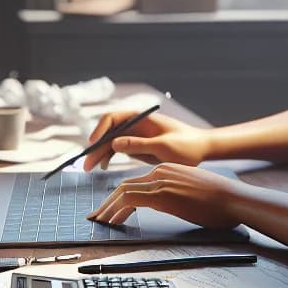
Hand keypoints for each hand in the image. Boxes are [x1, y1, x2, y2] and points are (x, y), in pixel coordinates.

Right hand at [82, 110, 211, 169]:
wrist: (201, 150)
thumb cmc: (187, 145)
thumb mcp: (163, 147)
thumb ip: (139, 144)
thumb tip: (115, 144)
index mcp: (141, 118)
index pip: (113, 118)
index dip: (99, 130)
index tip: (93, 143)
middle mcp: (135, 125)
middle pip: (108, 133)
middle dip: (96, 147)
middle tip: (86, 164)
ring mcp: (136, 135)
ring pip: (110, 142)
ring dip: (99, 153)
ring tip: (91, 169)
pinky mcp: (138, 146)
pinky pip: (118, 149)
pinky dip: (109, 157)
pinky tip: (103, 166)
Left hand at [87, 163, 242, 228]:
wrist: (233, 198)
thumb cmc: (220, 201)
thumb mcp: (193, 193)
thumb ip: (176, 194)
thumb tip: (166, 204)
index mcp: (168, 170)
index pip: (136, 182)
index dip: (119, 196)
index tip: (111, 209)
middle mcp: (160, 172)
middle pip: (125, 185)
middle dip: (108, 202)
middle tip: (97, 215)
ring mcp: (160, 182)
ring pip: (123, 192)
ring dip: (108, 208)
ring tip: (100, 221)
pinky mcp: (161, 195)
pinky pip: (130, 201)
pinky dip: (117, 211)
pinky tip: (112, 222)